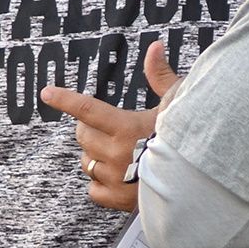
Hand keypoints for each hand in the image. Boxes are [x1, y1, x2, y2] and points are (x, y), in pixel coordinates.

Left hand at [42, 42, 182, 211]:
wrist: (201, 182)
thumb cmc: (189, 139)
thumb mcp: (178, 104)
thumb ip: (161, 76)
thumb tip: (155, 46)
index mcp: (126, 127)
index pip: (86, 109)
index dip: (64, 99)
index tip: (47, 93)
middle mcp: (116, 153)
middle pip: (82, 136)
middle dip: (89, 129)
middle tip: (110, 129)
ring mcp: (116, 179)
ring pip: (86, 162)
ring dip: (96, 156)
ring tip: (120, 154)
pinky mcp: (119, 201)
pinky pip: (93, 189)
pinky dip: (100, 184)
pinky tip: (117, 178)